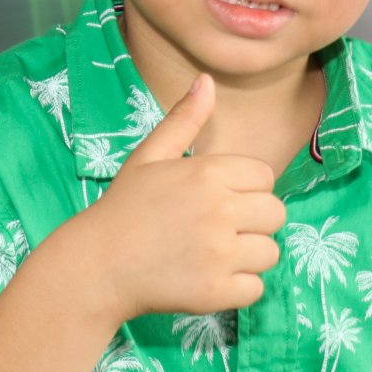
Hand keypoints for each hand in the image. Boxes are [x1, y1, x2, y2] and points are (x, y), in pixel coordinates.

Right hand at [78, 74, 284, 324]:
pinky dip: (236, 288)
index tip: (214, 202)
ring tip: (210, 256)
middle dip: (252, 223)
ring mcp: (219, 253)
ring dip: (247, 257)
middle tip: (214, 231)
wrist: (96, 265)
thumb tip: (206, 80)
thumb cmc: (124, 208)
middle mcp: (219, 210)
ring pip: (270, 252)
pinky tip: (206, 278)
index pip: (264, 177)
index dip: (243, 190)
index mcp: (207, 172)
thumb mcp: (149, 157)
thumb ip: (184, 120)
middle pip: (275, 214)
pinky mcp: (217, 291)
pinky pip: (256, 288)